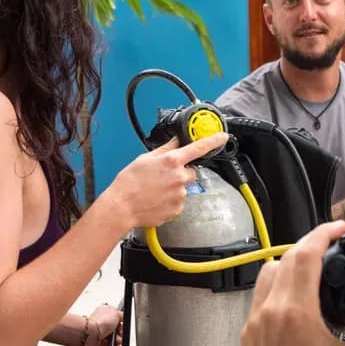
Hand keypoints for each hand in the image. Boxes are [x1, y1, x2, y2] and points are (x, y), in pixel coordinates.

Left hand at [86, 303, 122, 345]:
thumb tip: (124, 317)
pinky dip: (112, 345)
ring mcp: (100, 330)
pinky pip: (108, 343)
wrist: (92, 334)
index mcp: (105, 311)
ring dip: (117, 339)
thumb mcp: (117, 313)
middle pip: (115, 327)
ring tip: (118, 340)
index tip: (123, 324)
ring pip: (112, 336)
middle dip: (120, 332)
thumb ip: (122, 315)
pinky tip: (114, 345)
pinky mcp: (98, 340)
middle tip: (120, 333)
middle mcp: (102, 320)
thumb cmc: (101, 322)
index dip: (121, 322)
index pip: (116, 317)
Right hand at [103, 133, 228, 228]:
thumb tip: (177, 141)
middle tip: (161, 177)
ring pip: (183, 187)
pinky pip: (178, 201)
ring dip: (173, 188)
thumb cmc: (129, 183)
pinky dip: (170, 200)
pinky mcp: (177, 208)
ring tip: (155, 190)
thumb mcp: (145, 158)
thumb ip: (166, 149)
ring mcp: (180, 194)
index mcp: (172, 161)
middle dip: (179, 173)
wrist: (122, 207)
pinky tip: (156, 199)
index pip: (198, 148)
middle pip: (190, 172)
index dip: (213, 141)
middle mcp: (179, 177)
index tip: (222, 137)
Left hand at [240, 221, 344, 345]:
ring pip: (268, 272)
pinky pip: (261, 293)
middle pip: (287, 258)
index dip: (322, 234)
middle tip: (332, 244)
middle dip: (309, 245)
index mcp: (296, 310)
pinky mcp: (248, 330)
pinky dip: (277, 283)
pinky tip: (296, 295)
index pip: (305, 255)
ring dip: (289, 262)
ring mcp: (255, 317)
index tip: (339, 228)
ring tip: (314, 267)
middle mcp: (271, 307)